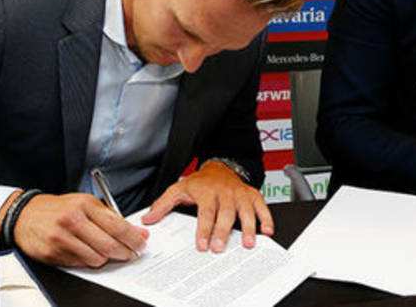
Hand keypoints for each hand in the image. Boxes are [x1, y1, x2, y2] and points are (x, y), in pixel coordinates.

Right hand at [11, 193, 147, 267]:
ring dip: (105, 259)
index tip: (141, 244)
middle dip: (124, 253)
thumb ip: (111, 218)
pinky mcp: (52, 253)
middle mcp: (73, 220)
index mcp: (85, 204)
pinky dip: (87, 261)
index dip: (133, 238)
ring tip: (103, 251)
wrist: (26, 215)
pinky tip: (85, 252)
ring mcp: (61, 238)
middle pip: (109, 245)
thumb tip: (137, 232)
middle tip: (130, 254)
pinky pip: (80, 264)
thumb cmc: (59, 209)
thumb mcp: (85, 204)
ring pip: (96, 259)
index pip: (116, 225)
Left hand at [141, 161, 272, 252]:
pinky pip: (261, 206)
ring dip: (248, 227)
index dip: (204, 229)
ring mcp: (239, 194)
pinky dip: (266, 218)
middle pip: (225, 213)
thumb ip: (163, 204)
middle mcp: (224, 192)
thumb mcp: (179, 189)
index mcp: (206, 191)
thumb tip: (148, 218)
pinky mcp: (252, 195)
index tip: (202, 245)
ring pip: (245, 211)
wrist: (220, 167)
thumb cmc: (200, 182)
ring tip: (248, 243)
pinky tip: (266, 231)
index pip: (205, 212)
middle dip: (223, 231)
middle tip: (220, 248)